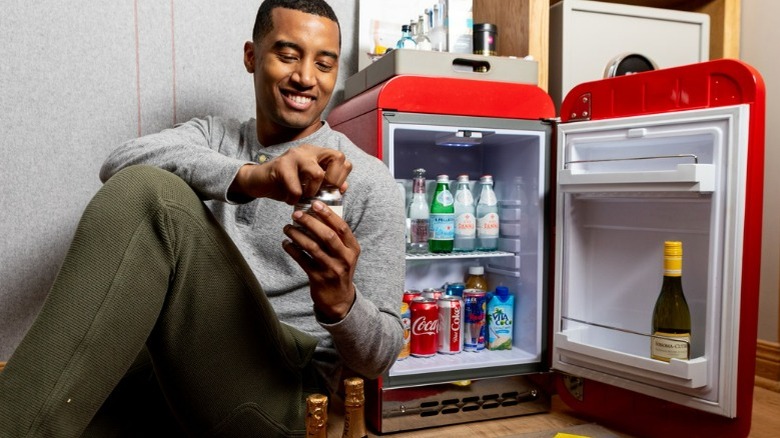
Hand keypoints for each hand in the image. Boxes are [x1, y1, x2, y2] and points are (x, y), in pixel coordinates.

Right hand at [230, 144, 351, 204]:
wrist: (260, 182)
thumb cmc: (287, 184)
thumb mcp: (310, 186)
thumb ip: (327, 185)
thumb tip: (344, 187)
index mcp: (318, 153)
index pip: (342, 158)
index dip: (341, 177)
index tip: (330, 190)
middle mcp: (309, 150)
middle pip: (337, 157)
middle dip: (333, 181)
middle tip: (320, 193)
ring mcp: (294, 156)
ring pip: (317, 173)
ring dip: (312, 191)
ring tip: (304, 197)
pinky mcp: (281, 166)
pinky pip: (296, 187)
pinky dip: (294, 198)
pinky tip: (290, 200)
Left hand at [282, 200, 359, 321]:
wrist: (339, 299)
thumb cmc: (340, 270)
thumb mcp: (346, 254)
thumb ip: (338, 237)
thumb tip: (319, 213)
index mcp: (353, 249)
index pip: (342, 227)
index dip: (328, 214)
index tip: (315, 204)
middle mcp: (344, 258)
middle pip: (327, 235)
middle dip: (310, 222)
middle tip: (295, 214)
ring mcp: (332, 269)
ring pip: (312, 247)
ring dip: (297, 235)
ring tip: (287, 228)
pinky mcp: (318, 278)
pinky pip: (302, 260)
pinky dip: (292, 250)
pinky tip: (286, 243)